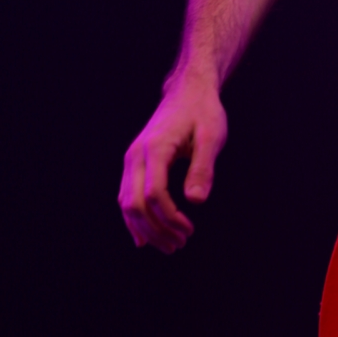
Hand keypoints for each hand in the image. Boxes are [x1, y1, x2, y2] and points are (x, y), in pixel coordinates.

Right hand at [118, 75, 226, 252]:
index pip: (153, 194)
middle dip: (155, 229)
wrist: (189, 92)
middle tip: (180, 244)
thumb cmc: (203, 112)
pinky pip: (126, 196)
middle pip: (134, 204)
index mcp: (155, 148)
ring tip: (170, 244)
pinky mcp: (134, 163)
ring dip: (145, 228)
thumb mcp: (211, 137)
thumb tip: (196, 202)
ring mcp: (131, 159)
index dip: (169, 218)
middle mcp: (136, 155)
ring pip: (126, 203)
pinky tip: (143, 238)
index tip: (189, 230)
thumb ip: (203, 168)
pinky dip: (133, 219)